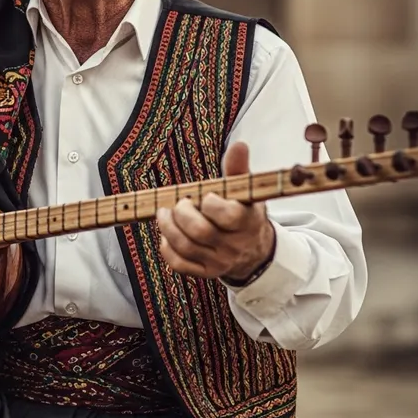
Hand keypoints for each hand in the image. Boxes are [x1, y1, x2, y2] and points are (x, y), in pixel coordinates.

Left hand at [156, 141, 274, 282]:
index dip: (210, 203)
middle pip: (200, 232)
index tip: (206, 196)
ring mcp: (219, 262)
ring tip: (164, 213)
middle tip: (179, 203)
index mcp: (248, 222)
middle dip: (182, 213)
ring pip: (185, 247)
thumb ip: (238, 168)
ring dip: (168, 227)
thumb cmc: (244, 212)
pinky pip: (179, 264)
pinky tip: (167, 234)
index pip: (228, 215)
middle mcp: (235, 246)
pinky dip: (167, 248)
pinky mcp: (205, 272)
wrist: (252, 249)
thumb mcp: (245, 190)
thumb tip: (239, 145)